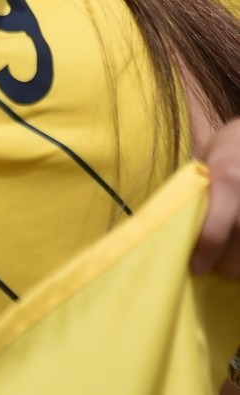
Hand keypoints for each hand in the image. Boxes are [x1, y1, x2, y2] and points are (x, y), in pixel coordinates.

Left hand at [191, 119, 239, 276]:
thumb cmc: (233, 147)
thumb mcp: (209, 163)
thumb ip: (200, 195)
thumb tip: (181, 229)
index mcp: (228, 182)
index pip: (213, 235)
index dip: (202, 258)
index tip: (194, 268)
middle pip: (236, 259)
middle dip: (221, 266)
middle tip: (212, 260)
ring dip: (239, 265)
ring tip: (230, 252)